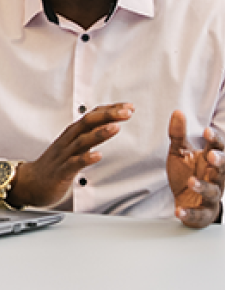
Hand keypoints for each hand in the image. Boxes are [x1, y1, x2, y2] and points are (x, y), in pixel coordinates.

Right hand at [9, 103, 133, 206]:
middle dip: (108, 115)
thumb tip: (112, 121)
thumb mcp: (76, 143)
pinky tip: (98, 155)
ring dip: (100, 133)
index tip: (129, 106)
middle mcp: (69, 140)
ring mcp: (64, 155)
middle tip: (126, 112)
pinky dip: (86, 158)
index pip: (94, 115)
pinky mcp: (61, 172)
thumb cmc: (56, 162)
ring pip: (82, 141)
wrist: (31, 183)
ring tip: (116, 127)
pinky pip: (74, 164)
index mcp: (74, 132)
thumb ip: (92, 132)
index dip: (111, 109)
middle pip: (88, 122)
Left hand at [167, 110, 224, 228]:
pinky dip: (190, 213)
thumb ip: (178, 134)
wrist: (185, 202)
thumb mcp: (179, 153)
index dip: (215, 139)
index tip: (207, 131)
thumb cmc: (186, 174)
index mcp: (210, 159)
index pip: (218, 146)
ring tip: (190, 181)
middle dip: (220, 161)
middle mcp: (215, 176)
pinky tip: (179, 210)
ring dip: (204, 186)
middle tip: (211, 156)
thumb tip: (177, 111)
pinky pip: (200, 214)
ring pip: (214, 191)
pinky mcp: (203, 213)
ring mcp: (211, 195)